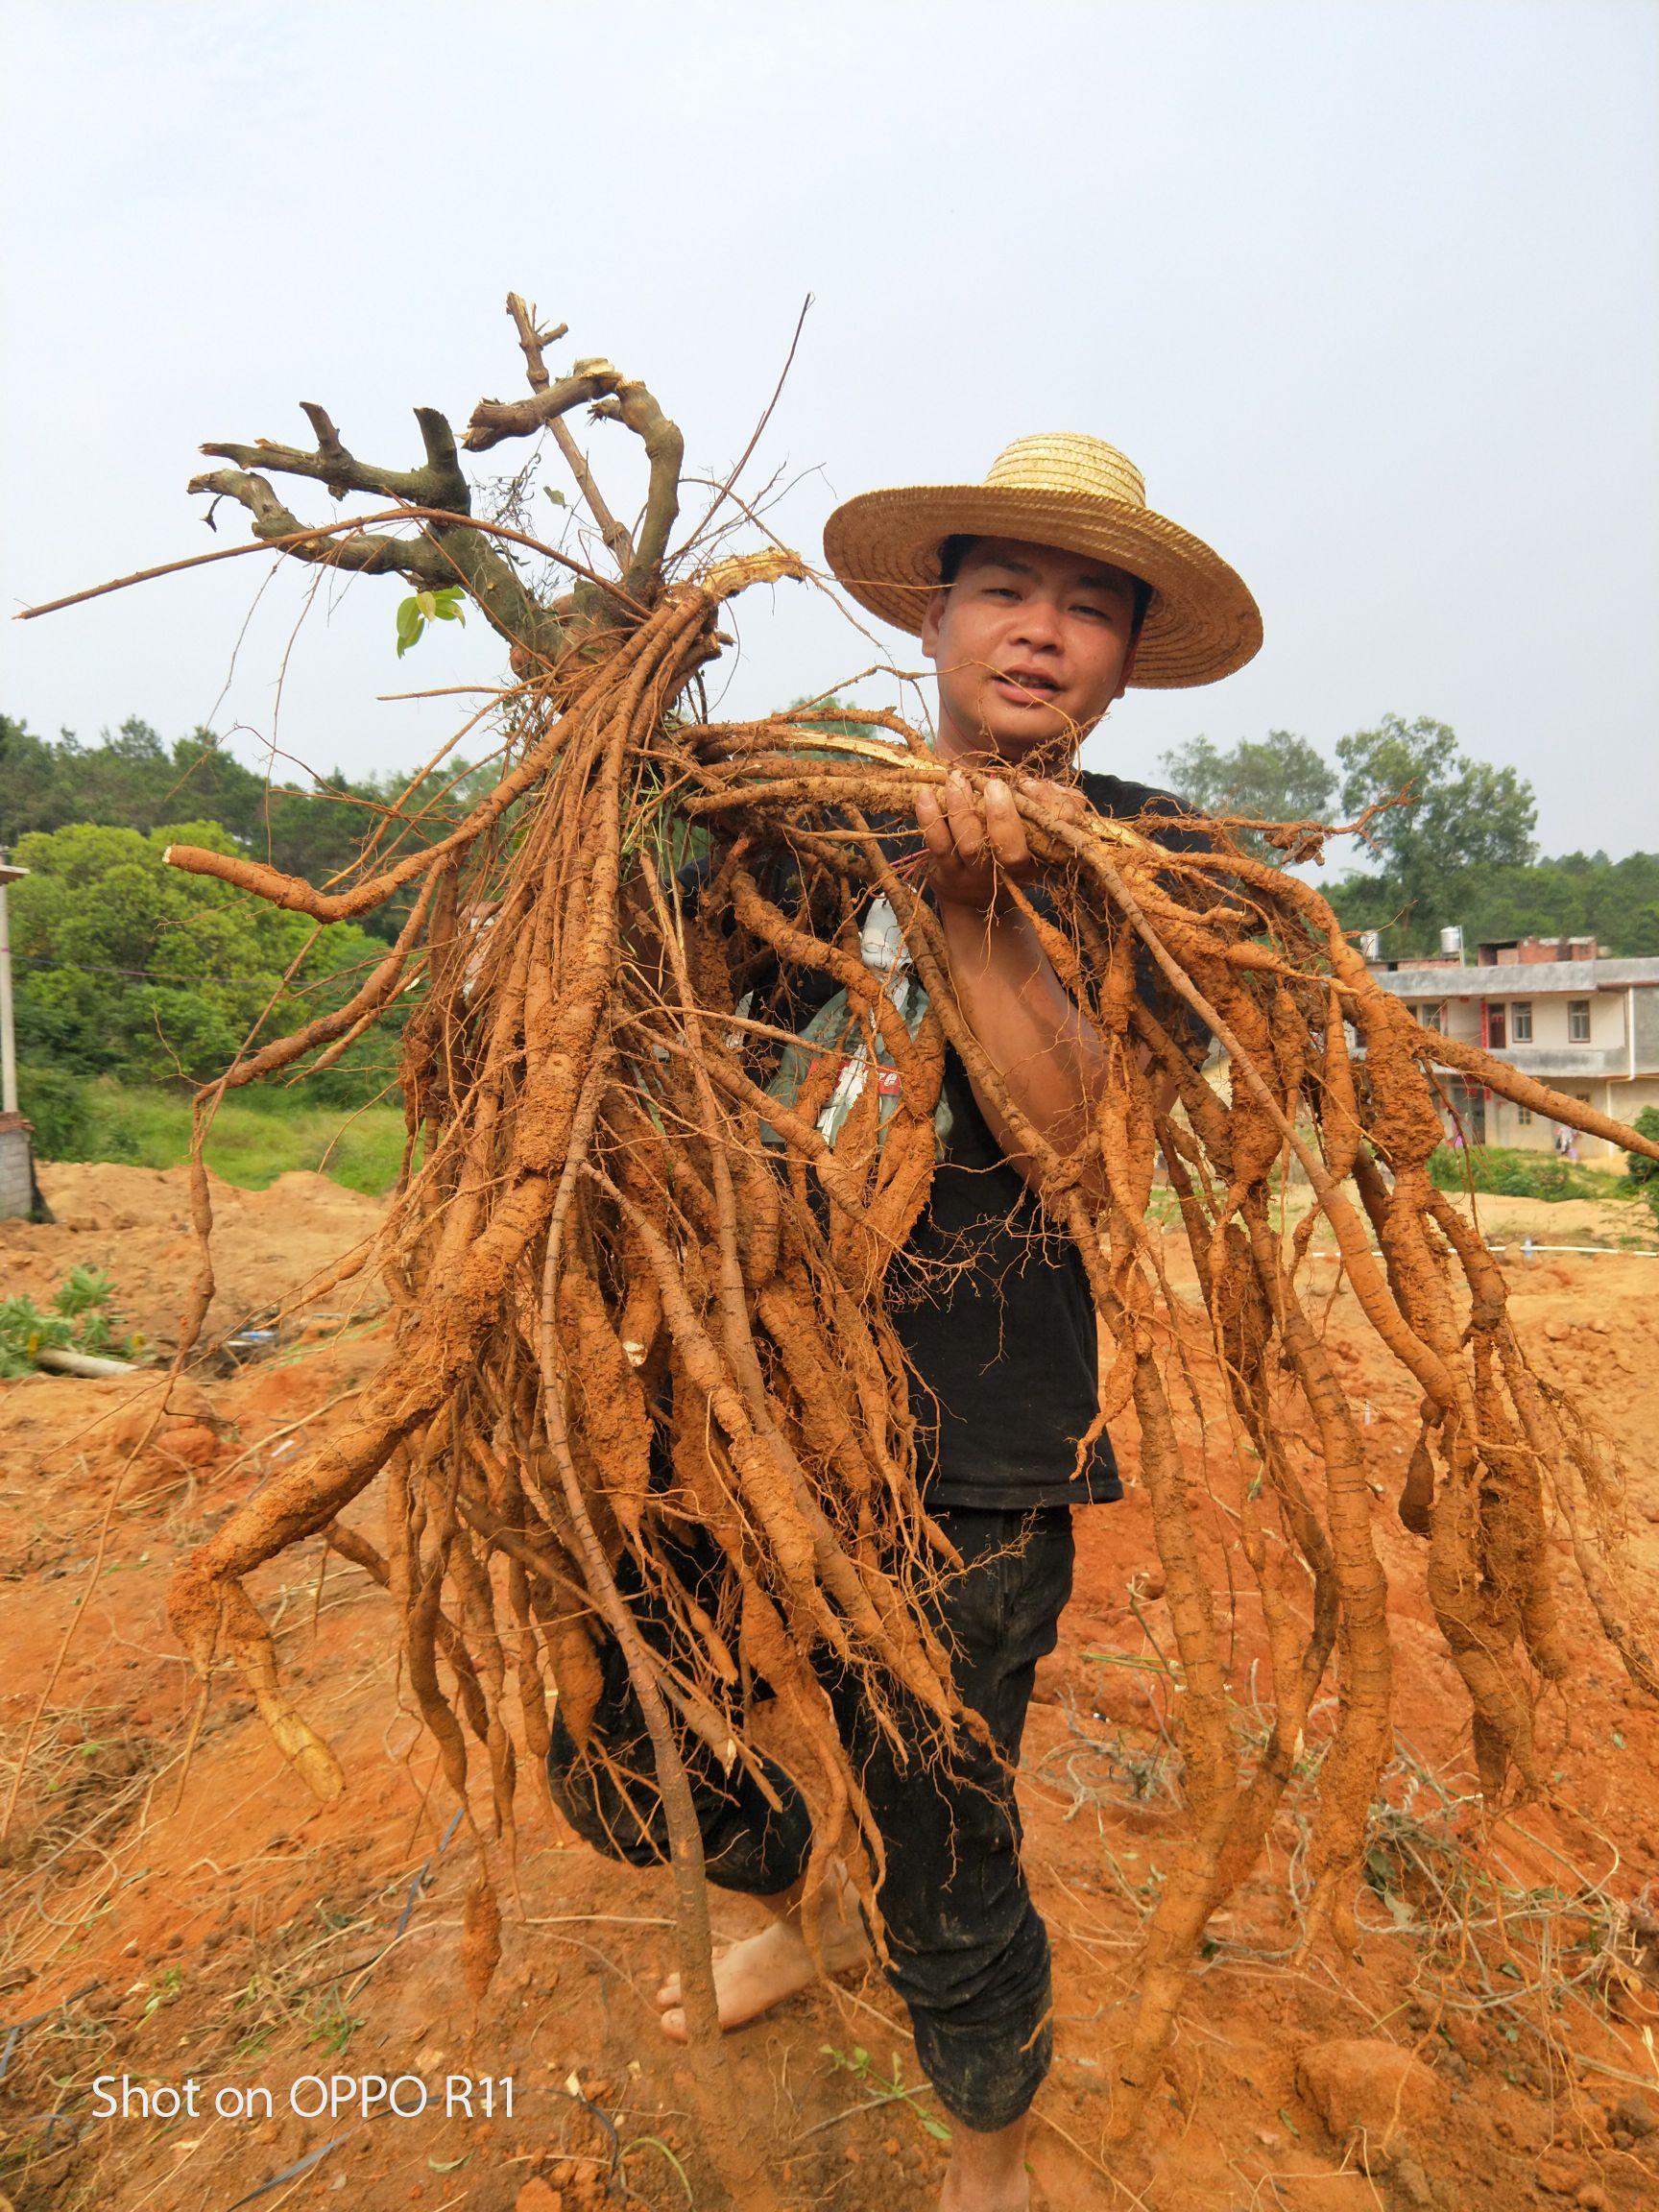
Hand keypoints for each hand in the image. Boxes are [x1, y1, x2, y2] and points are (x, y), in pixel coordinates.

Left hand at [913, 771, 1085, 911]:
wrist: (980, 901)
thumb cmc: (1014, 851)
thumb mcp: (1038, 830)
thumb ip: (1047, 804)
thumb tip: (1029, 785)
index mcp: (1038, 859)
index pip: (1052, 834)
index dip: (1044, 810)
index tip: (1027, 785)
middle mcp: (1008, 874)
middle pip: (1007, 850)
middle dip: (1001, 815)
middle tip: (992, 784)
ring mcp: (975, 876)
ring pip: (969, 844)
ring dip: (962, 808)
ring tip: (955, 779)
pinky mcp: (947, 874)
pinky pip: (937, 846)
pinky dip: (930, 819)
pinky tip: (925, 796)